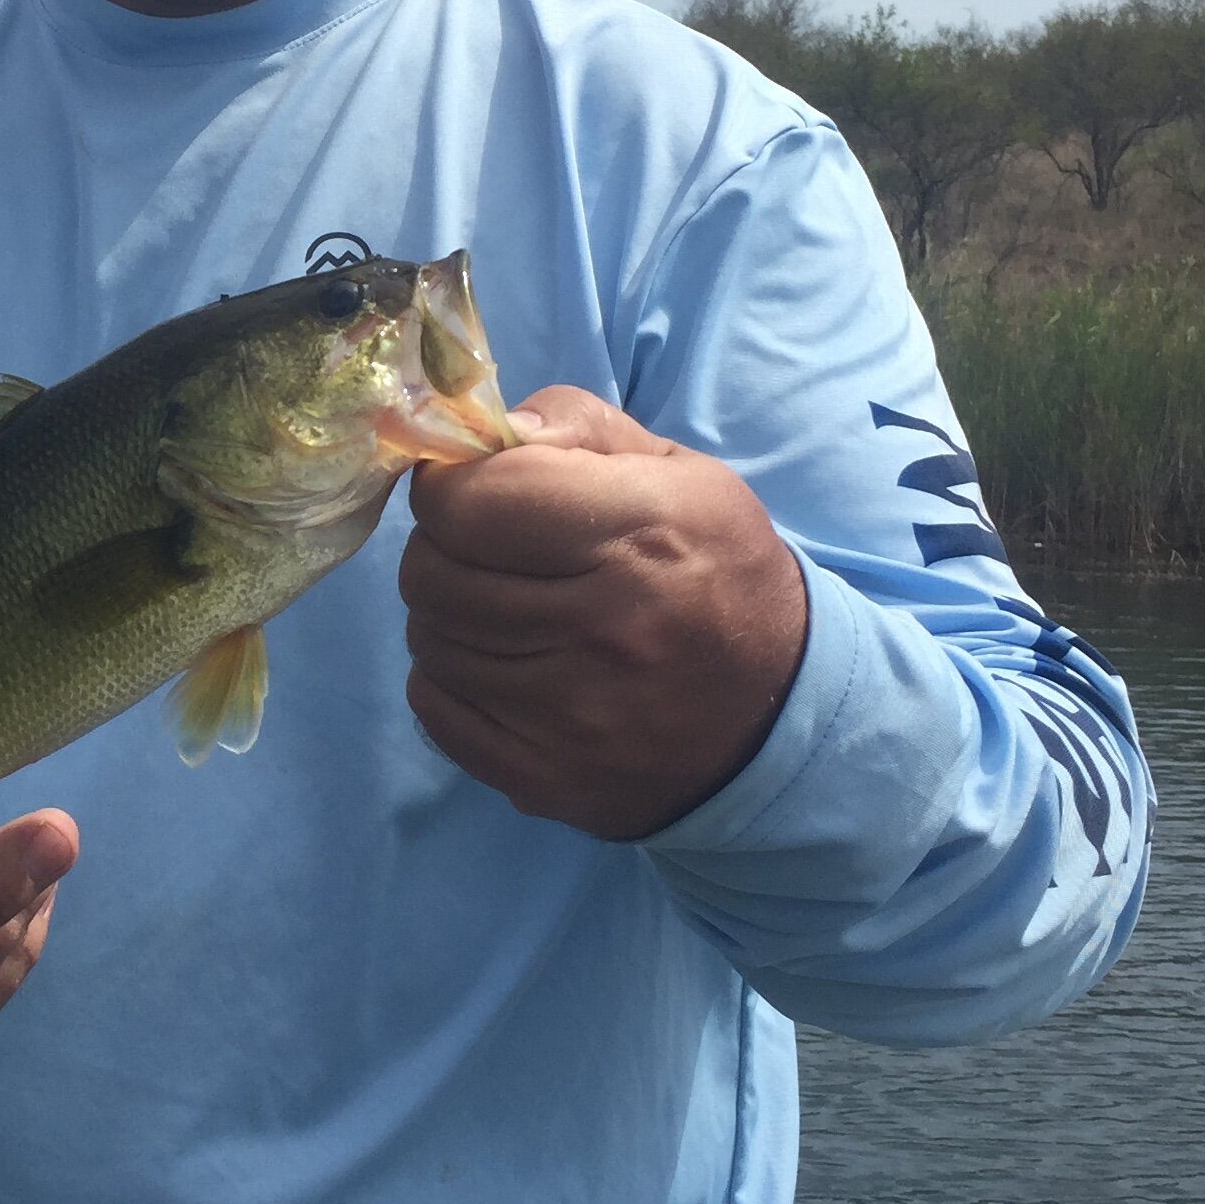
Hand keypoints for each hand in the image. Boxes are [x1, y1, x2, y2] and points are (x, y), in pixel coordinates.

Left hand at [400, 386, 807, 838]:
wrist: (776, 714)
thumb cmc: (716, 569)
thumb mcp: (680, 472)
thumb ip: (579, 426)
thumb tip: (485, 432)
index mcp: (638, 533)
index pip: (469, 504)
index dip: (448, 485)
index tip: (467, 486)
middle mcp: (602, 628)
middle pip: (432, 574)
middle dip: (440, 546)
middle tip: (481, 547)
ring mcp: (570, 715)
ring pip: (427, 641)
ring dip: (445, 614)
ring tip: (498, 606)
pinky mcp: (545, 777)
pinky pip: (434, 711)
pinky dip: (448, 680)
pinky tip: (500, 665)